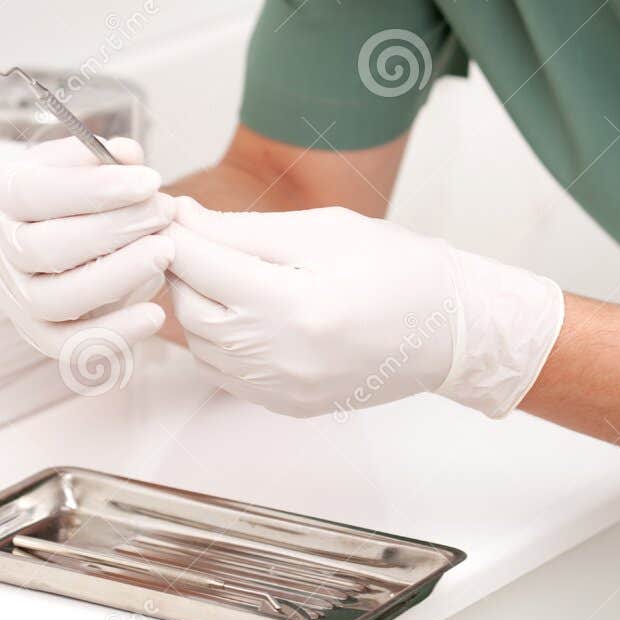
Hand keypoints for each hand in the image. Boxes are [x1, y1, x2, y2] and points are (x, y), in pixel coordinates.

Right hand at [0, 136, 174, 361]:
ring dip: (118, 276)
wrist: (35, 237)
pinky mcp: (36, 334)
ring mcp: (15, 297)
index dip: (96, 189)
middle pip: (50, 248)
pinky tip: (156, 314)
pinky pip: (70, 345)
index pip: (38, 194)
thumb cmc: (62, 196)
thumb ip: (99, 157)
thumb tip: (130, 157)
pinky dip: (114, 334)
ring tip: (165, 252)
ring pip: (59, 299)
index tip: (149, 181)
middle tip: (165, 211)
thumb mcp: (72, 164)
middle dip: (116, 230)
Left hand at [168, 198, 563, 419]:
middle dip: (181, 270)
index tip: (168, 213)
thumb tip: (184, 220)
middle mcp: (283, 358)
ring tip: (216, 272)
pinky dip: (216, 341)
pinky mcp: (286, 405)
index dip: (175, 234)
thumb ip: (245, 229)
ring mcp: (283, 390)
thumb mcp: (323, 231)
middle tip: (190, 239)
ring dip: (195, 306)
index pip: (202, 266)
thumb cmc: (399, 269)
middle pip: (190, 310)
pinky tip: (238, 313)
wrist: (451, 330)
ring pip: (200, 346)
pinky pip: (224, 374)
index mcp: (295, 306)